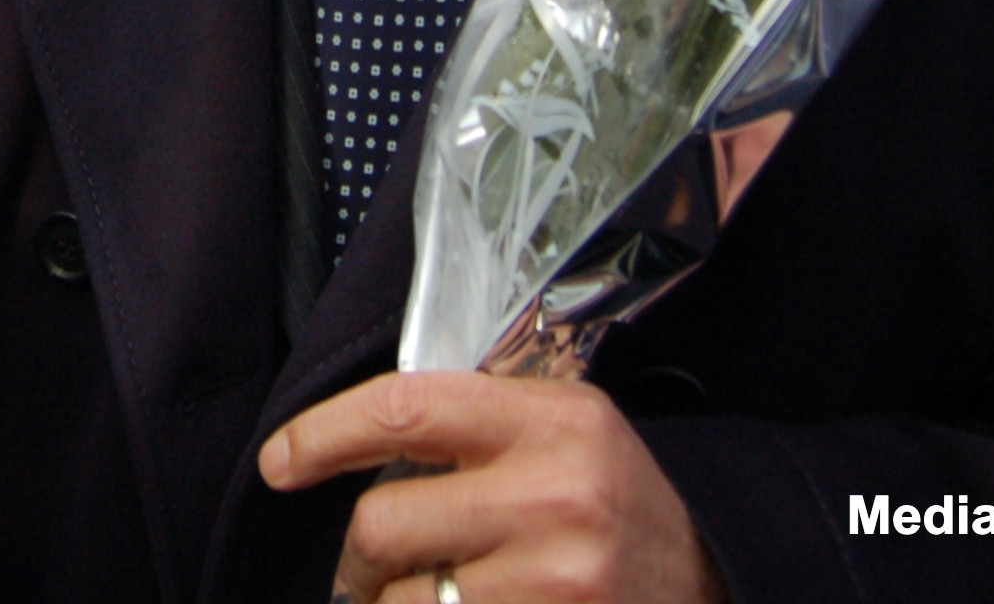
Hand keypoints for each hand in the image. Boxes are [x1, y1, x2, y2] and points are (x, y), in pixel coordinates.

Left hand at [260, 373, 723, 603]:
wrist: (713, 576)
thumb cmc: (612, 497)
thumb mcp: (562, 426)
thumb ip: (472, 420)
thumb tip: (345, 441)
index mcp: (550, 419)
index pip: (403, 408)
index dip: (322, 435)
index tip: (280, 462)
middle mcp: (554, 495)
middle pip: (384, 523)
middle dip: (358, 557)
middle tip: (367, 568)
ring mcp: (554, 578)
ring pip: (402, 599)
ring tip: (431, 596)